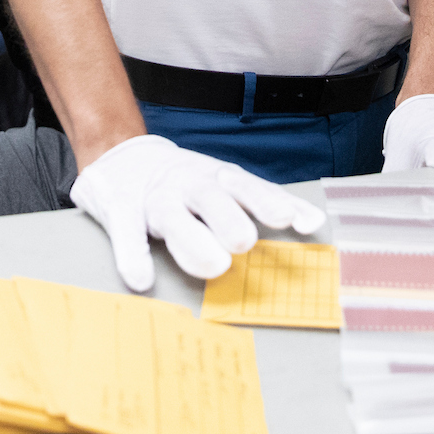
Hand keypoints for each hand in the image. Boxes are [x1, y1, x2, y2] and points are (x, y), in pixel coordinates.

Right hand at [70, 134, 326, 290]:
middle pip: (210, 197)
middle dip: (229, 217)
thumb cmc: (185, 179)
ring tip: (213, 267)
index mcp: (216, 177)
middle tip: (245, 242)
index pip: (246, 187)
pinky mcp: (119, 207)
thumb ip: (265, 202)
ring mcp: (154, 196)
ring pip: (171, 215)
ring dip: (191, 241)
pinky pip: (126, 231)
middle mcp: (188, 183)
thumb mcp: (225, 182)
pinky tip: (141, 279)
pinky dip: (132, 255)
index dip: (268, 202)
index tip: (292, 220)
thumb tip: (314, 222)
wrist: (121, 154)